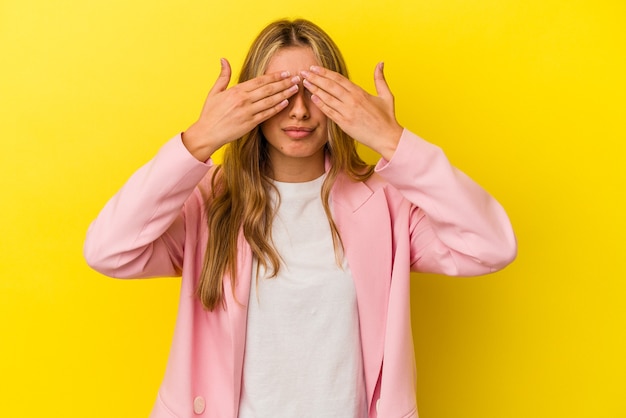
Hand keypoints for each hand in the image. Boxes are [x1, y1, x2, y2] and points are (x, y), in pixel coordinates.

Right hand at [183, 58, 300, 160]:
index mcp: (236, 91)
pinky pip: (266, 114)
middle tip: (297, 78)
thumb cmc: (210, 113)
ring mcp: (247, 112)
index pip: (260, 81)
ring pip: (270, 101)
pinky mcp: (250, 124)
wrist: (207, 133)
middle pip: (268, 89)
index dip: (274, 76)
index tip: (286, 73)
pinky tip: (285, 103)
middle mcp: (243, 100)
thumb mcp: (214, 92)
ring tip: (295, 89)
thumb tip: (224, 59)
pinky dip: (277, 108)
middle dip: (284, 83)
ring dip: (284, 94)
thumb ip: (223, 76)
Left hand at [300, 62, 403, 160]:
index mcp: (360, 92)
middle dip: (315, 78)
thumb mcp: (386, 96)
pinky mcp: (344, 123)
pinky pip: (330, 112)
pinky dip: (321, 104)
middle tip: (303, 72)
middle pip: (330, 85)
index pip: (339, 79)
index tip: (314, 67)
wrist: (388, 137)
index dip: (325, 72)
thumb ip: (380, 79)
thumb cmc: (387, 118)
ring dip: (315, 89)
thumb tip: (381, 63)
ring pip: (327, 97)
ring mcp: (347, 112)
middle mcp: (352, 100)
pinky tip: (313, 97)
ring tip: (305, 83)